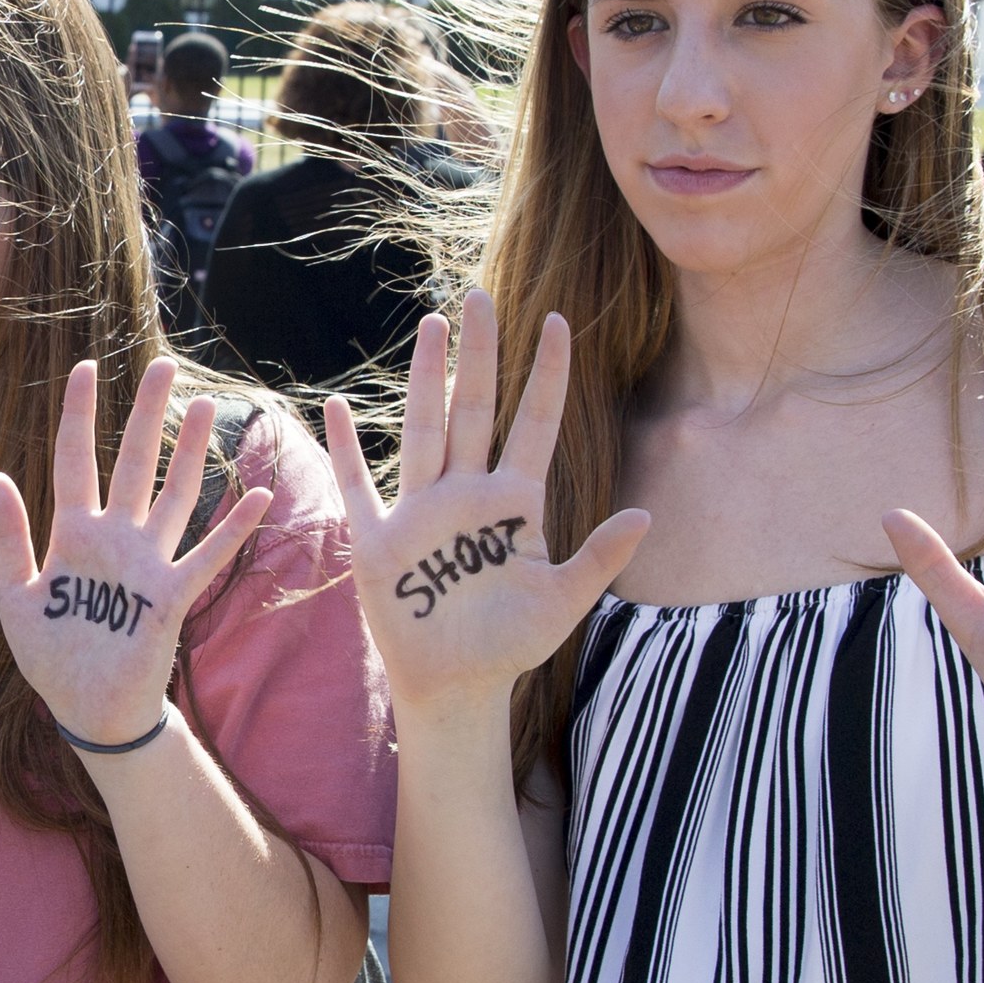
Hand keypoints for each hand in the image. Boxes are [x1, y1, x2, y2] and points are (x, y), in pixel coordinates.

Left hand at [0, 359, 269, 749]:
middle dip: (146, 415)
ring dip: (190, 453)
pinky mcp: (171, 596)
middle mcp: (114, 538)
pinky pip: (207, 556)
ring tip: (204, 408)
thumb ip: (9, 536)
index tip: (86, 369)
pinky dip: (233, 527)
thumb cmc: (51, 655)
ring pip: (174, 495)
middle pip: (135, 463)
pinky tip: (257, 495)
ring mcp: (146, 563)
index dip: (79, 414)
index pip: (76, 460)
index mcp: (73, 534)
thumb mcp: (15, 596)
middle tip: (163, 367)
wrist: (88, 711)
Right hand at [325, 289, 649, 716]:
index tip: (559, 322)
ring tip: (433, 326)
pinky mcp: (380, 541)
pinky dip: (346, 450)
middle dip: (480, 354)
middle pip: (475, 408)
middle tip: (481, 294)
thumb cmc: (510, 644)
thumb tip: (646, 514)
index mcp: (514, 503)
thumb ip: (599, 558)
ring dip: (427, 379)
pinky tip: (337, 408)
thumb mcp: (563, 601)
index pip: (535, 422)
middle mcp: (467, 494)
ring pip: (426, 429)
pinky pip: (359, 486)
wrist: (457, 688)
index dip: (548, 374)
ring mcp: (422, 512)